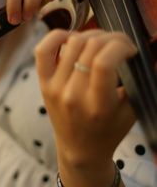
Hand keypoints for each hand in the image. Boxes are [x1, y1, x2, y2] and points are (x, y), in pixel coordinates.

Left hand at [35, 29, 136, 167]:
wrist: (79, 151)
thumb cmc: (108, 132)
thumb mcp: (131, 111)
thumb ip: (137, 82)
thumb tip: (143, 49)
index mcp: (97, 105)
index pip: (104, 62)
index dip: (121, 45)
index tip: (130, 49)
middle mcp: (73, 94)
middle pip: (90, 47)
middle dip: (111, 37)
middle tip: (119, 44)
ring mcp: (55, 87)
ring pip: (72, 42)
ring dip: (91, 35)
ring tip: (100, 43)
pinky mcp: (43, 83)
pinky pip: (42, 50)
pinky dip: (56, 36)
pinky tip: (71, 37)